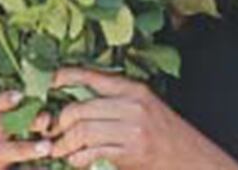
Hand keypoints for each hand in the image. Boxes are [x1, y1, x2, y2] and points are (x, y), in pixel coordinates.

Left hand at [46, 68, 237, 169]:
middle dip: (58, 123)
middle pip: (78, 108)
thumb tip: (74, 101)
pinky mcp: (130, 152)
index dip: (62, 78)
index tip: (45, 84)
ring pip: (81, 131)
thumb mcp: (144, 106)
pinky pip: (91, 153)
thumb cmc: (165, 133)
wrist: (192, 158)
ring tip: (60, 150)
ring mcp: (132, 128)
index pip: (90, 76)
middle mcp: (132, 104)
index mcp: (133, 89)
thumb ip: (114, 101)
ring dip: (64, 145)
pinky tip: (77, 161)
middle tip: (51, 133)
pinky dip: (77, 159)